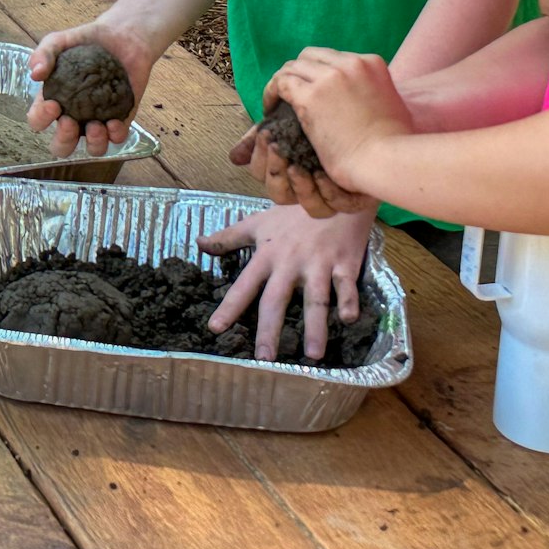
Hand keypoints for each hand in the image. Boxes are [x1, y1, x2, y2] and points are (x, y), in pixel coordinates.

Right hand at [26, 20, 155, 157]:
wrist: (121, 35)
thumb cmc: (85, 41)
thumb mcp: (59, 41)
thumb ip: (43, 53)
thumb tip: (35, 74)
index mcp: (53, 101)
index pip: (38, 121)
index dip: (41, 119)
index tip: (53, 104)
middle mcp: (73, 116)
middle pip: (62, 146)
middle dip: (64, 141)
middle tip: (70, 121)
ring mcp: (97, 120)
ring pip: (93, 148)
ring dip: (93, 143)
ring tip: (96, 125)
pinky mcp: (121, 118)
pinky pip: (118, 138)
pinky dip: (116, 135)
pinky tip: (115, 122)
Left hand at [198, 205, 374, 360]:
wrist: (333, 190)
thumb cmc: (294, 213)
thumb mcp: (258, 221)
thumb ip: (229, 236)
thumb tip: (199, 243)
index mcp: (268, 255)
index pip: (244, 284)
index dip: (230, 306)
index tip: (215, 328)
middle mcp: (290, 263)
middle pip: (277, 299)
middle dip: (269, 329)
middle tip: (263, 358)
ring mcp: (318, 264)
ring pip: (315, 298)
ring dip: (315, 326)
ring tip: (312, 355)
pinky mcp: (345, 262)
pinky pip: (347, 285)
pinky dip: (349, 301)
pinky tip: (349, 320)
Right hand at [231, 121, 373, 217]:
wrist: (376, 132)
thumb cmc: (331, 125)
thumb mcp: (293, 124)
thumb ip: (264, 138)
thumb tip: (234, 157)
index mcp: (289, 172)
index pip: (263, 176)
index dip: (261, 160)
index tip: (267, 135)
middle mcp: (307, 189)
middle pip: (280, 195)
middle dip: (276, 170)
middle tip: (279, 146)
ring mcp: (330, 197)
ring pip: (308, 207)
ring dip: (300, 186)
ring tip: (299, 165)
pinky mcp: (354, 201)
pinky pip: (337, 206)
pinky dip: (328, 191)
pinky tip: (325, 173)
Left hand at [261, 49, 415, 216]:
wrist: (386, 160)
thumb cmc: (394, 144)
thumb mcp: (393, 104)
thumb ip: (376, 92)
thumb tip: (366, 97)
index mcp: (371, 63)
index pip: (334, 57)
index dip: (318, 72)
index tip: (312, 88)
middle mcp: (350, 63)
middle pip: (310, 56)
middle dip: (298, 73)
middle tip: (290, 94)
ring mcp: (329, 77)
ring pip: (292, 67)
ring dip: (282, 82)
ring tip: (276, 102)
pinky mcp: (310, 96)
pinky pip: (280, 84)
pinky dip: (271, 93)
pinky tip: (270, 110)